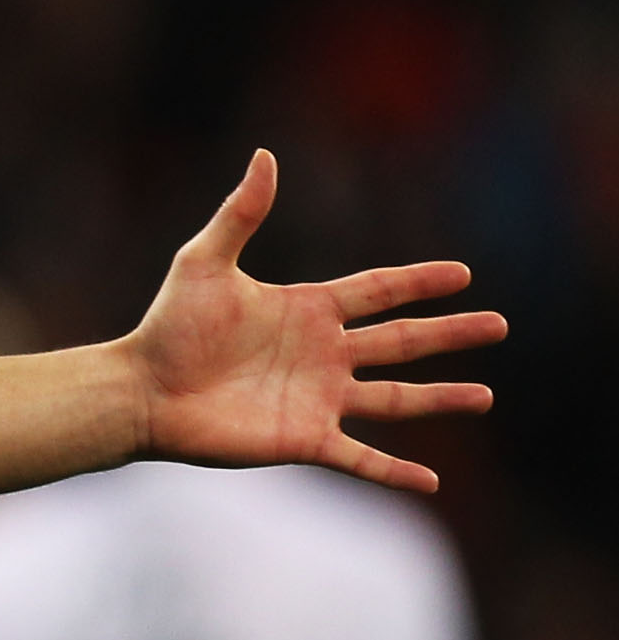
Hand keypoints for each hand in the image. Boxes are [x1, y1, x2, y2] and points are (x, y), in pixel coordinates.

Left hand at [121, 149, 505, 493]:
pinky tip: (430, 484)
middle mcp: (322, 354)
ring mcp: (317, 399)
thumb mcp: (204, 262)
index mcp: (307, 310)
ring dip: (441, 399)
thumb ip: (241, 214)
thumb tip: (264, 155)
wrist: (140, 390)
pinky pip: (359, 458)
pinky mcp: (302, 439)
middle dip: (450, 334)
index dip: (418, 282)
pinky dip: (394, 472)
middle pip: (402, 342)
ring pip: (395, 399)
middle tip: (499, 325)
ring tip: (485, 397)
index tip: (463, 274)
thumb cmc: (167, 326)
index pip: (377, 291)